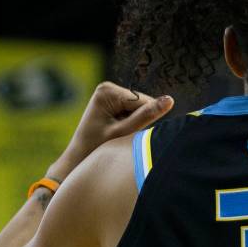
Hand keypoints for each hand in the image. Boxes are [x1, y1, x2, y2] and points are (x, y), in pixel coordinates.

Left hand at [48, 82, 173, 179]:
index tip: (125, 134)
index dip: (142, 120)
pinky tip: (118, 131)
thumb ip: (147, 116)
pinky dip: (131, 123)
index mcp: (107, 91)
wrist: (78, 158)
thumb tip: (170, 100)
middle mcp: (108, 88)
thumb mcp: (124, 133)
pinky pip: (134, 111)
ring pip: (141, 108)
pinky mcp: (114, 102)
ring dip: (135, 123)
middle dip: (139, 121)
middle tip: (122, 136)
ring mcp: (110, 94)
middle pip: (142, 103)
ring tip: (119, 135)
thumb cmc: (97, 148)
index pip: (143, 102)